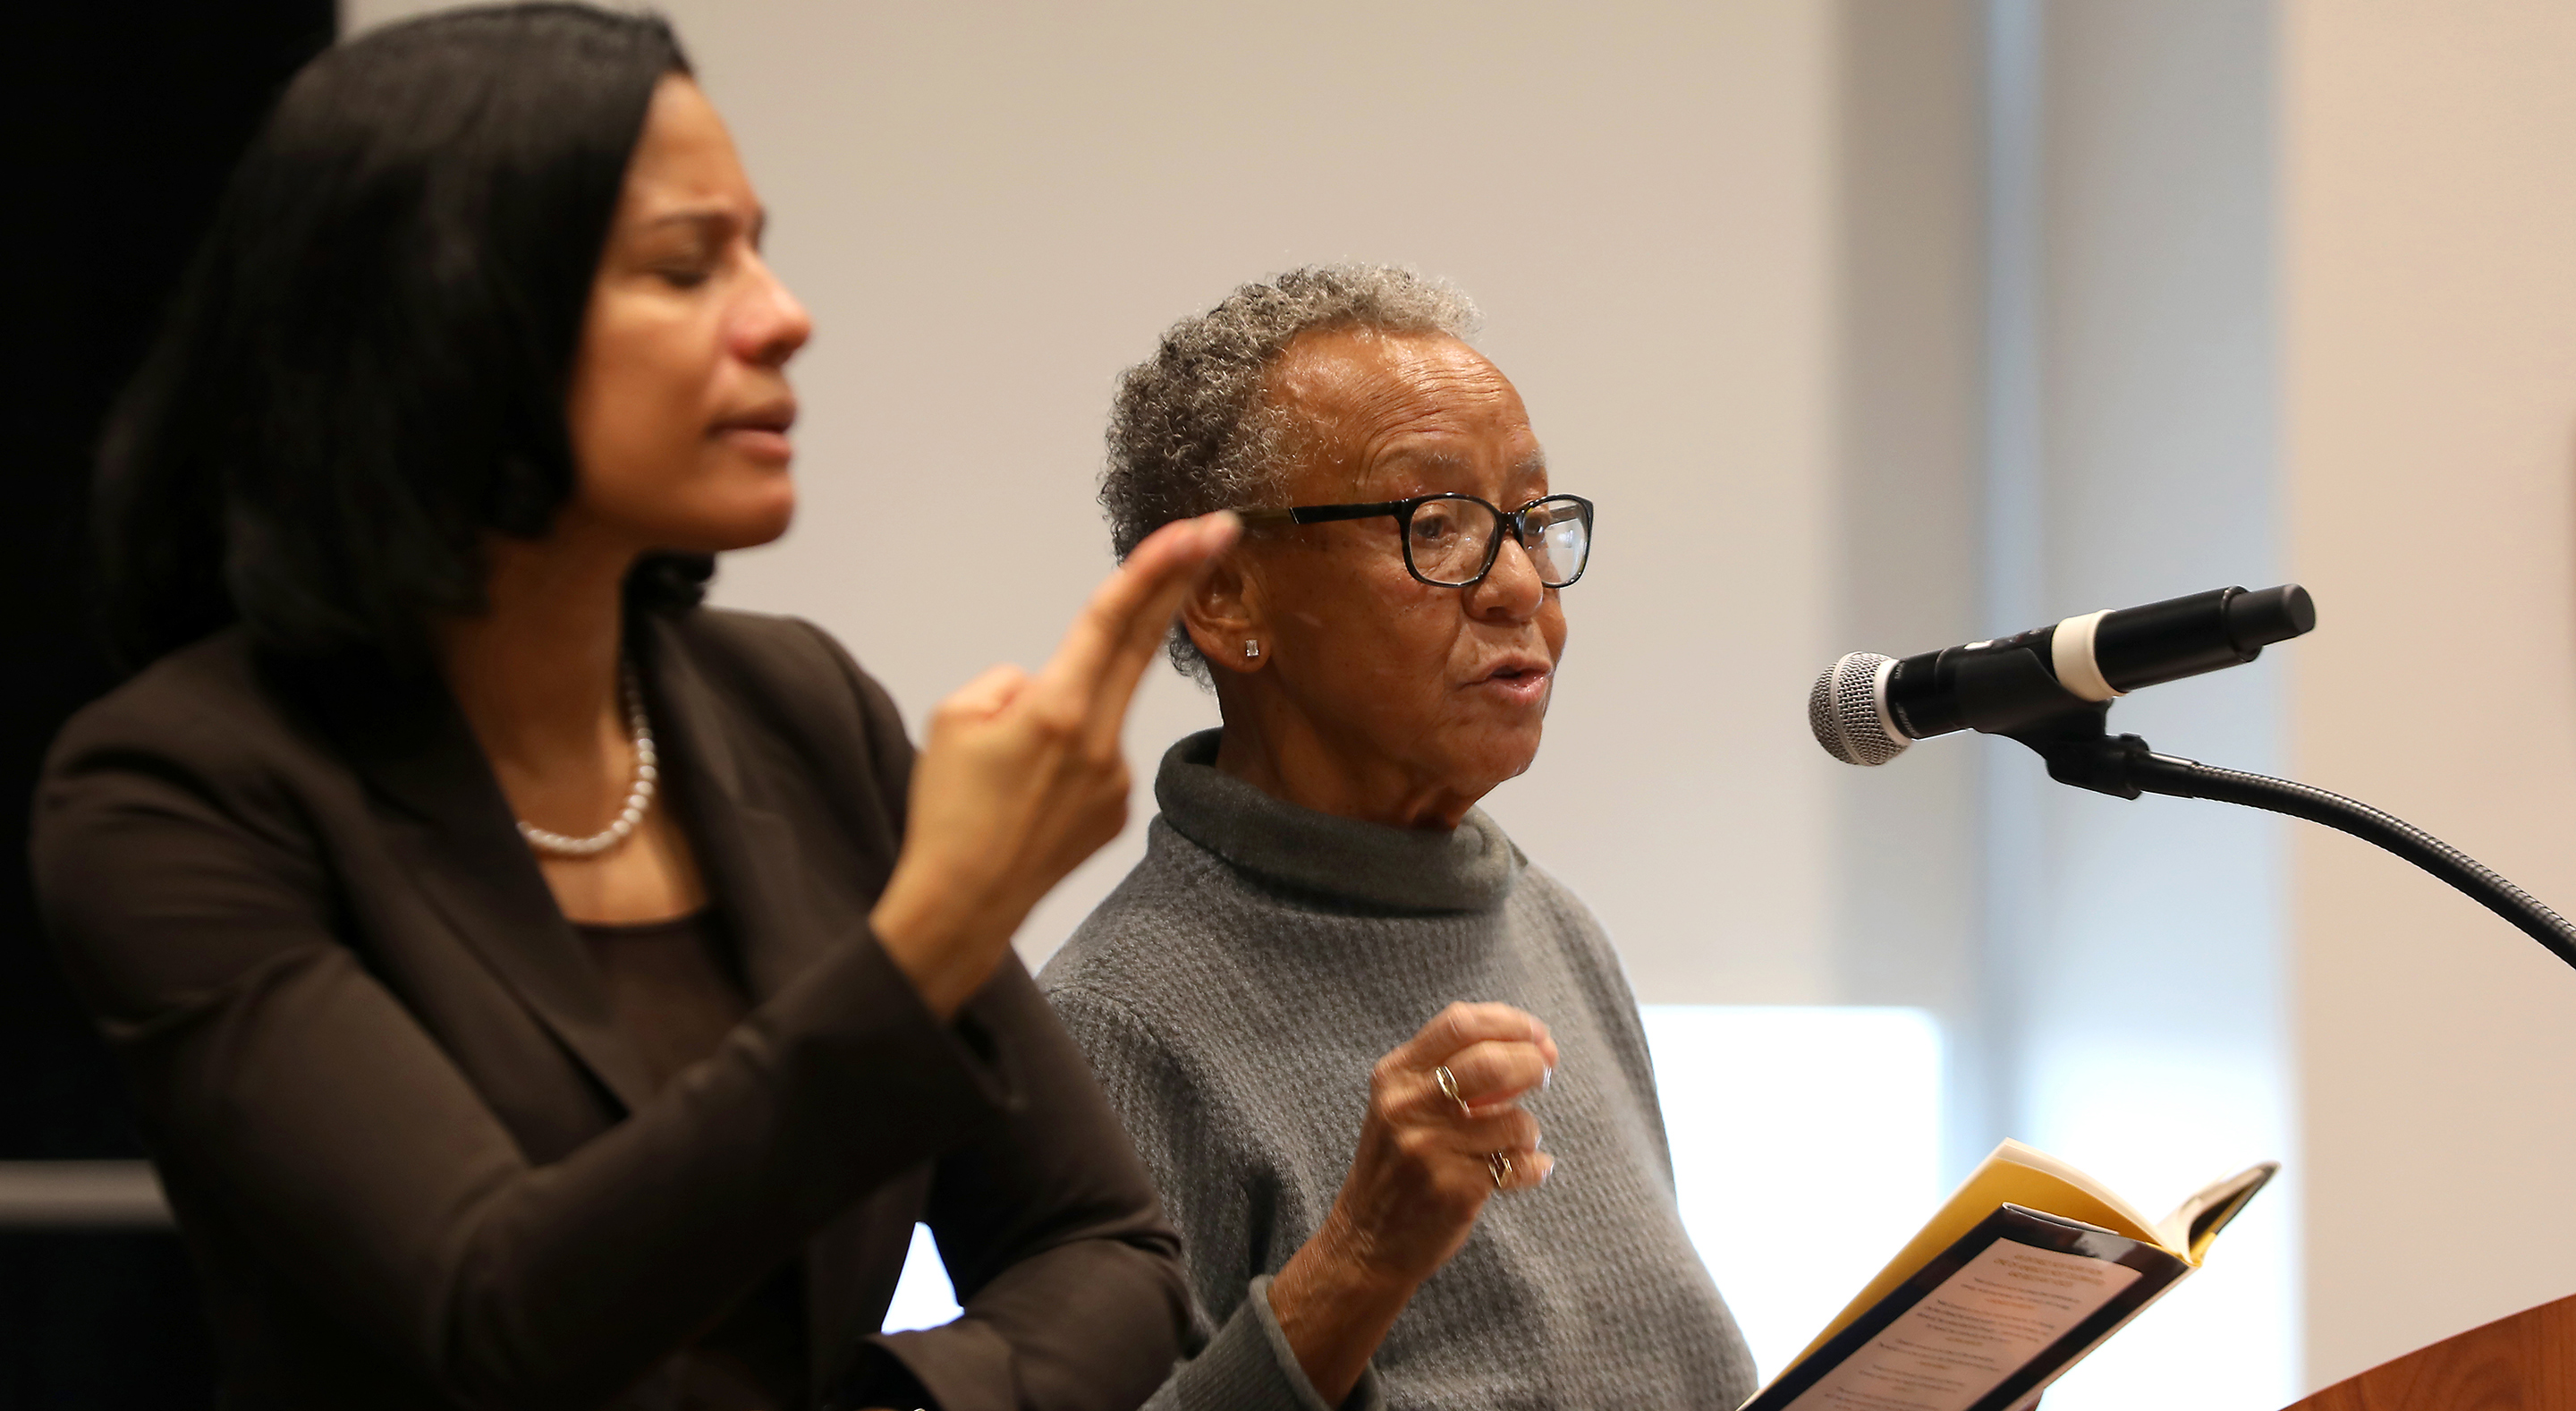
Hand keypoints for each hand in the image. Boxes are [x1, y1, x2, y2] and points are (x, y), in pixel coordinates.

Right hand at [869, 512, 1238, 1016]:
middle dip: (1182, 579)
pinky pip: (1093, 756)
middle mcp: (1098, 740)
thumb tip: (1047, 684)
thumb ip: (1010, 681)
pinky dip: (1064, 758)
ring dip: (1062, 715)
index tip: (1193, 531)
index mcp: (1056, 709)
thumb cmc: (946, 810)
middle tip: (1220, 529)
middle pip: (1143, 641)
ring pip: (1094, 710)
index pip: (1110, 619)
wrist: (962, 904)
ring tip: (1006, 775)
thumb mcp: (953, 717)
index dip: (1153, 568)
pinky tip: (1028, 798)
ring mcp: (1116, 777)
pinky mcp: (1119, 808)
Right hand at [1267, 1003, 1558, 1401]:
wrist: (1367, 1244)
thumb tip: (1536, 1047)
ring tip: (1514, 1143)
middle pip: (1491, 1062)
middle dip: (1531, 1063)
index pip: (1459, 1023)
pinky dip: (1532, 1167)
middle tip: (1544, 1073)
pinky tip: (1525, 1171)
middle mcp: (1407, 1107)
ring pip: (1515, 1119)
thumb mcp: (1404, 1107)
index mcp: (1394, 1076)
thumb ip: (1452, 1072)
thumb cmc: (1399, 1166)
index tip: (1537, 1033)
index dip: (1508, 1022)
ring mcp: (1429, 1149)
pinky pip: (1519, 1164)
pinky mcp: (1454, 1189)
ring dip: (1528, 1130)